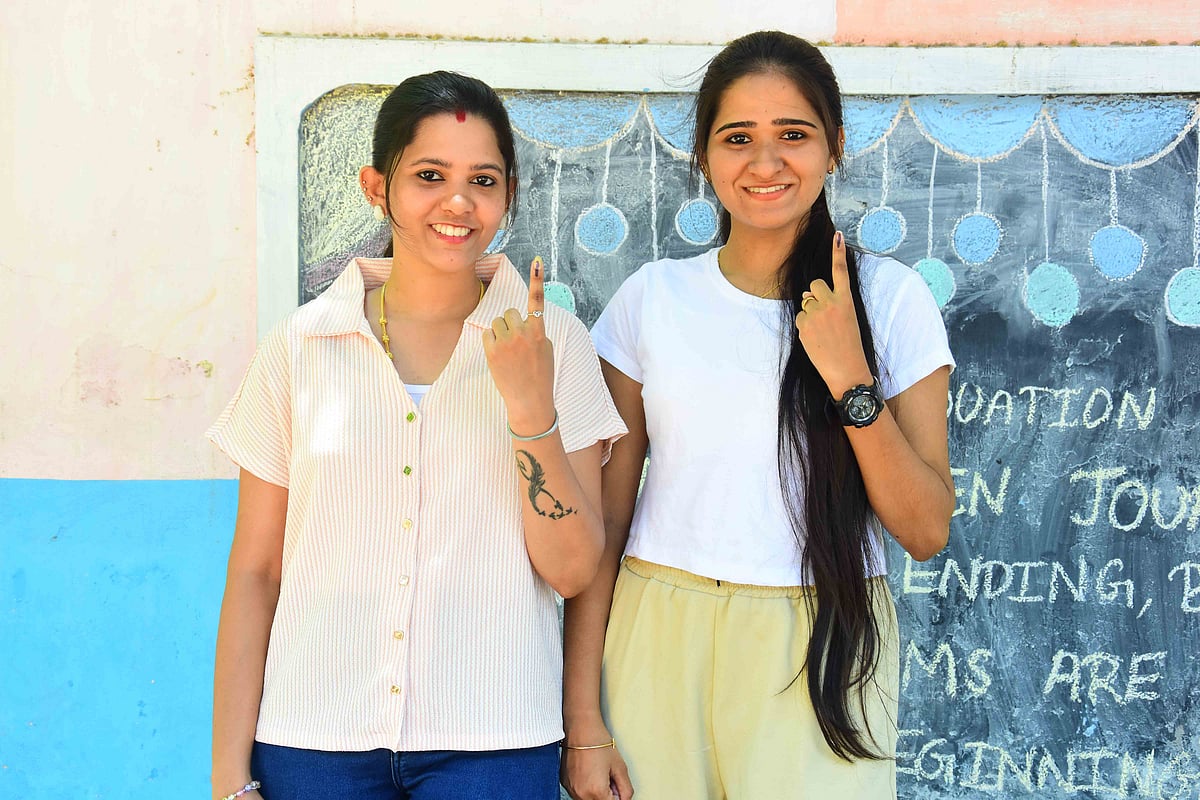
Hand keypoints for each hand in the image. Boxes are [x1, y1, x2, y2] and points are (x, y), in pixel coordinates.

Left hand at [482, 257, 555, 433]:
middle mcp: (522, 333)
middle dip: (511, 322)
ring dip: (500, 332)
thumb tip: (525, 320)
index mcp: (539, 331)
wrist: (530, 401)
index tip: (537, 261)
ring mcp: (506, 342)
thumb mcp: (546, 350)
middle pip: (509, 312)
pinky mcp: (492, 351)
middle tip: (516, 342)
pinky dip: (491, 342)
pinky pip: (488, 334)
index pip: (537, 301)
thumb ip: (536, 331)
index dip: (537, 280)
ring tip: (509, 352)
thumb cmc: (540, 375)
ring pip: (497, 322)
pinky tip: (500, 356)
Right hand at [561, 724, 633, 799]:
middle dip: (606, 795)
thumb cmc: (598, 742)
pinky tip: (589, 772)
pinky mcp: (565, 782)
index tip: (617, 787)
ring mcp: (571, 789)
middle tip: (609, 778)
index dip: (617, 796)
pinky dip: (585, 787)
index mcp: (596, 791)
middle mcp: (581, 793)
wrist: (582, 728)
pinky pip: (578, 792)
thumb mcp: (620, 767)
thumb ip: (626, 789)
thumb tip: (625, 799)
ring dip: (595, 793)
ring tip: (598, 773)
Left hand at [794, 231, 872, 396]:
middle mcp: (831, 303)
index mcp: (847, 301)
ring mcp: (816, 313)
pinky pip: (799, 317)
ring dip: (809, 312)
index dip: (838, 253)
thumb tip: (808, 294)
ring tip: (822, 331)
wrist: (847, 370)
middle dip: (814, 296)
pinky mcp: (804, 324)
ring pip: (805, 302)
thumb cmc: (849, 346)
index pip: (841, 272)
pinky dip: (804, 326)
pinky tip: (815, 339)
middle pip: (814, 286)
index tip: (838, 235)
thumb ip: (832, 303)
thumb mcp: (848, 319)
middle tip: (823, 315)